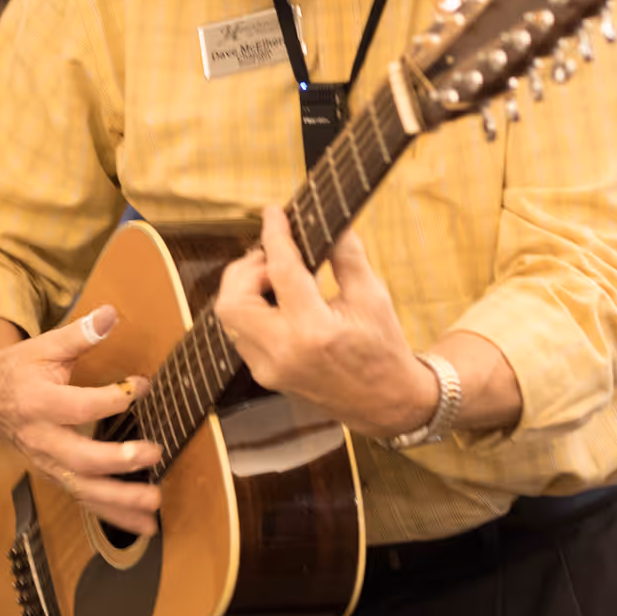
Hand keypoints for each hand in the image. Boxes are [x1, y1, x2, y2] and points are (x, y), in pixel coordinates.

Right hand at [0, 309, 163, 535]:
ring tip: (154, 505)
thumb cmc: (21, 368)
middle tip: (153, 453)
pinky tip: (144, 526)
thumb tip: (111, 313)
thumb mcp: (45, 346)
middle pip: (79, 458)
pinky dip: (114, 516)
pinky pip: (84, 499)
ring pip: (83, 489)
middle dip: (117, 460)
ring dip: (120, 501)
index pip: (78, 405)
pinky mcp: (56, 475)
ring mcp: (48, 462)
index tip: (144, 384)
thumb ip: (80, 334)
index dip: (112, 398)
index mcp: (38, 402)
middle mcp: (42, 438)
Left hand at [213, 206, 436, 444]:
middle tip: (273, 257)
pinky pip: (241, 334)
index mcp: (314, 331)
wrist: (386, 402)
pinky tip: (278, 300)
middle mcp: (284, 353)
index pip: (281, 271)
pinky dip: (251, 309)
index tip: (274, 213)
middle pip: (232, 301)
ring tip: (277, 277)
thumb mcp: (372, 295)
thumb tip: (330, 220)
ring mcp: (270, 369)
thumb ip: (346, 254)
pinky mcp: (266, 376)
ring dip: (245, 289)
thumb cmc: (383, 347)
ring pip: (230, 318)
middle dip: (246, 269)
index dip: (275, 235)